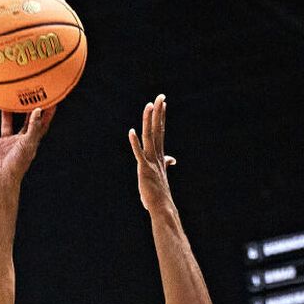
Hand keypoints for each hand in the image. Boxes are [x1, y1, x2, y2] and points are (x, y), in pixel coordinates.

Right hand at [0, 105, 52, 186]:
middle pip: (24, 121)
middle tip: (27, 93)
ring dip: (5, 112)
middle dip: (26, 109)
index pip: (41, 124)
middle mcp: (19, 140)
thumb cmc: (17, 163)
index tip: (52, 99)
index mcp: (30, 140)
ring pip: (6, 123)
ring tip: (5, 97)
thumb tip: (39, 110)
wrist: (1, 178)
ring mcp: (6, 142)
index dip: (46, 113)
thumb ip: (33, 127)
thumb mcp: (28, 143)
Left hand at [128, 93, 176, 211]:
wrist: (162, 207)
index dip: (161, 117)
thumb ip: (166, 163)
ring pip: (149, 137)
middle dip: (159, 112)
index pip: (161, 132)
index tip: (163, 103)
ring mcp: (151, 161)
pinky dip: (134, 143)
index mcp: (160, 155)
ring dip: (149, 121)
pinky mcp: (144, 169)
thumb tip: (172, 159)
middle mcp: (157, 155)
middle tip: (161, 96)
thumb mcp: (162, 174)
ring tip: (150, 105)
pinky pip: (139, 153)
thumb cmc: (159, 192)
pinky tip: (131, 132)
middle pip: (157, 129)